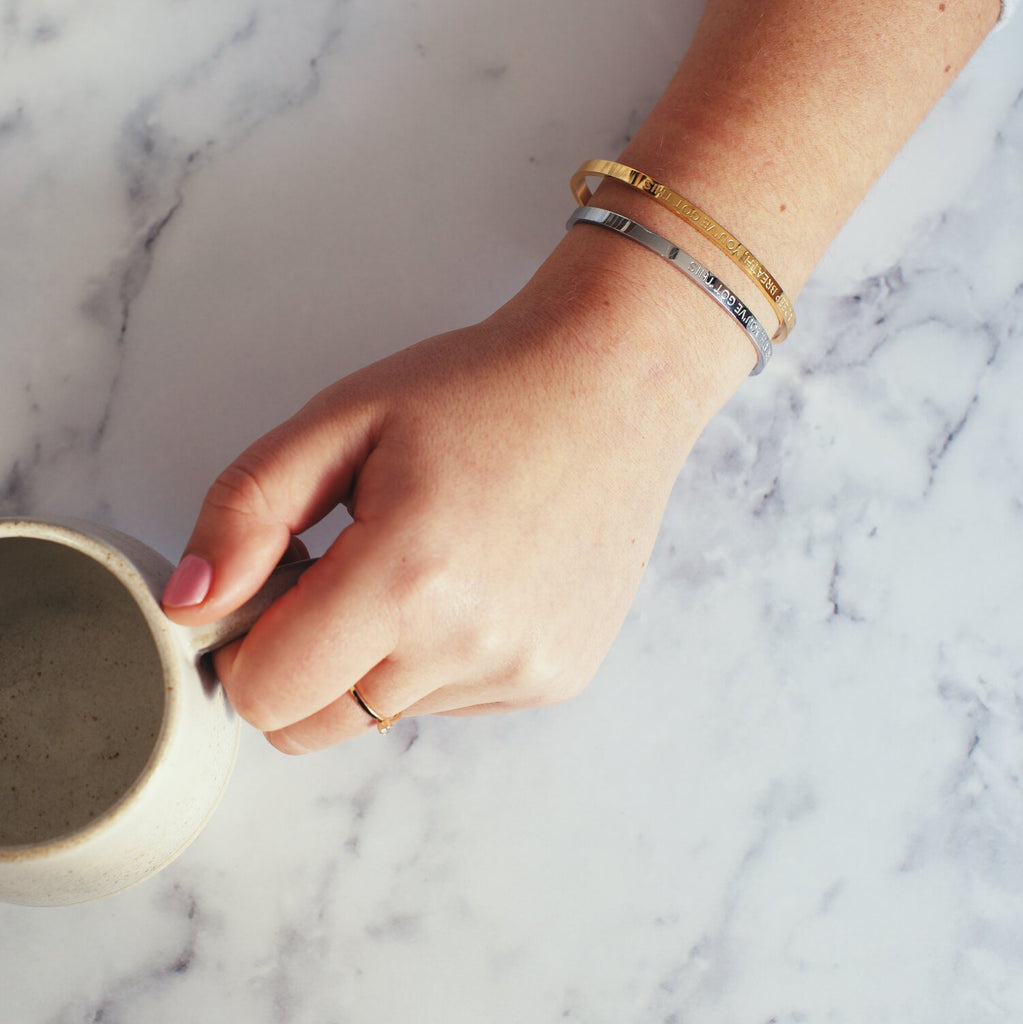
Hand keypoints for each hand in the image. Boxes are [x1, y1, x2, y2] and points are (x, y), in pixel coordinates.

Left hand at [160, 232, 747, 751]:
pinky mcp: (556, 677)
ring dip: (376, 658)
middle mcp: (472, 646)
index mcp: (407, 576)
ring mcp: (522, 670)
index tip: (273, 588)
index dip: (246, 648)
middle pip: (319, 726)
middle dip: (303, 664)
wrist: (612, 386)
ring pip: (385, 713)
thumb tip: (191, 604)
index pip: (269, 696)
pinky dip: (438, 658)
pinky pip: (453, 701)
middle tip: (340, 572)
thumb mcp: (341, 420)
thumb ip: (246, 512)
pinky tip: (476, 580)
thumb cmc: (479, 389)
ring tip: (425, 562)